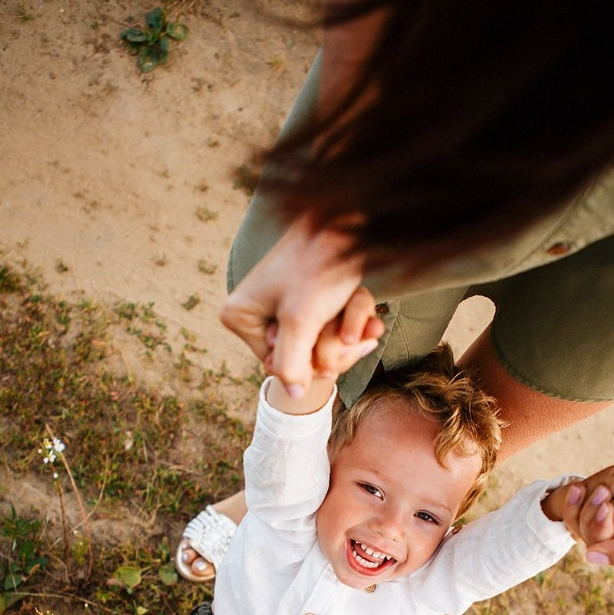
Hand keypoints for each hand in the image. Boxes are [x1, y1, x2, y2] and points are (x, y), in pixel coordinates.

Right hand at [220, 214, 380, 395]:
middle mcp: (258, 314)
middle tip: (347, 332)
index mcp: (240, 318)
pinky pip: (332, 326)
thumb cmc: (317, 264)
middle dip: (333, 348)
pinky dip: (355, 321)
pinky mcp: (310, 300)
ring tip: (360, 315)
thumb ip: (292, 364)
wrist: (344, 219)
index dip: (310, 364)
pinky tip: (373, 323)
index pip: (279, 369)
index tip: (330, 343)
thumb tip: (292, 395)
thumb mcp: (301, 320)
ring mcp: (285, 308)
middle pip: (301, 359)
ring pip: (322, 344)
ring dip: (349, 333)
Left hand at [561, 465, 613, 550]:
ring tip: (604, 488)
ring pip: (588, 522)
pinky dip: (583, 495)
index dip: (608, 538)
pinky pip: (586, 502)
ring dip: (590, 505)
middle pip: (597, 541)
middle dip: (596, 520)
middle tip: (607, 496)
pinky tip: (580, 487)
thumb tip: (591, 557)